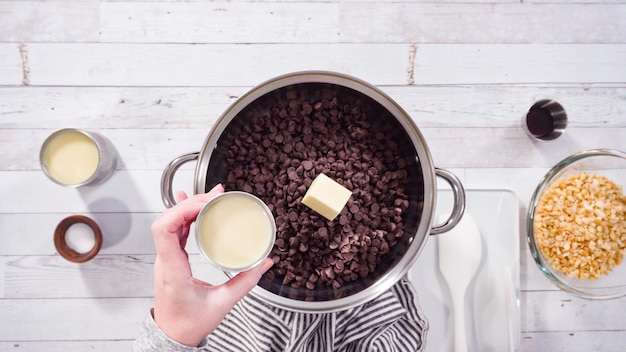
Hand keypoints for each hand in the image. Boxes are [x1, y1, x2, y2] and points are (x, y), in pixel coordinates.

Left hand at [151, 184, 273, 345]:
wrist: (172, 337)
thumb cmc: (189, 324)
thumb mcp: (222, 304)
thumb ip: (245, 282)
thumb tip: (265, 262)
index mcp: (173, 270)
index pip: (164, 230)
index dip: (181, 211)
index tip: (203, 205)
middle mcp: (165, 261)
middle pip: (168, 220)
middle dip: (192, 203)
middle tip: (217, 197)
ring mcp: (166, 259)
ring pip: (170, 222)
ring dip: (189, 207)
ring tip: (212, 197)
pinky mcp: (171, 259)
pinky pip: (173, 230)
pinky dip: (184, 215)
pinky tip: (191, 203)